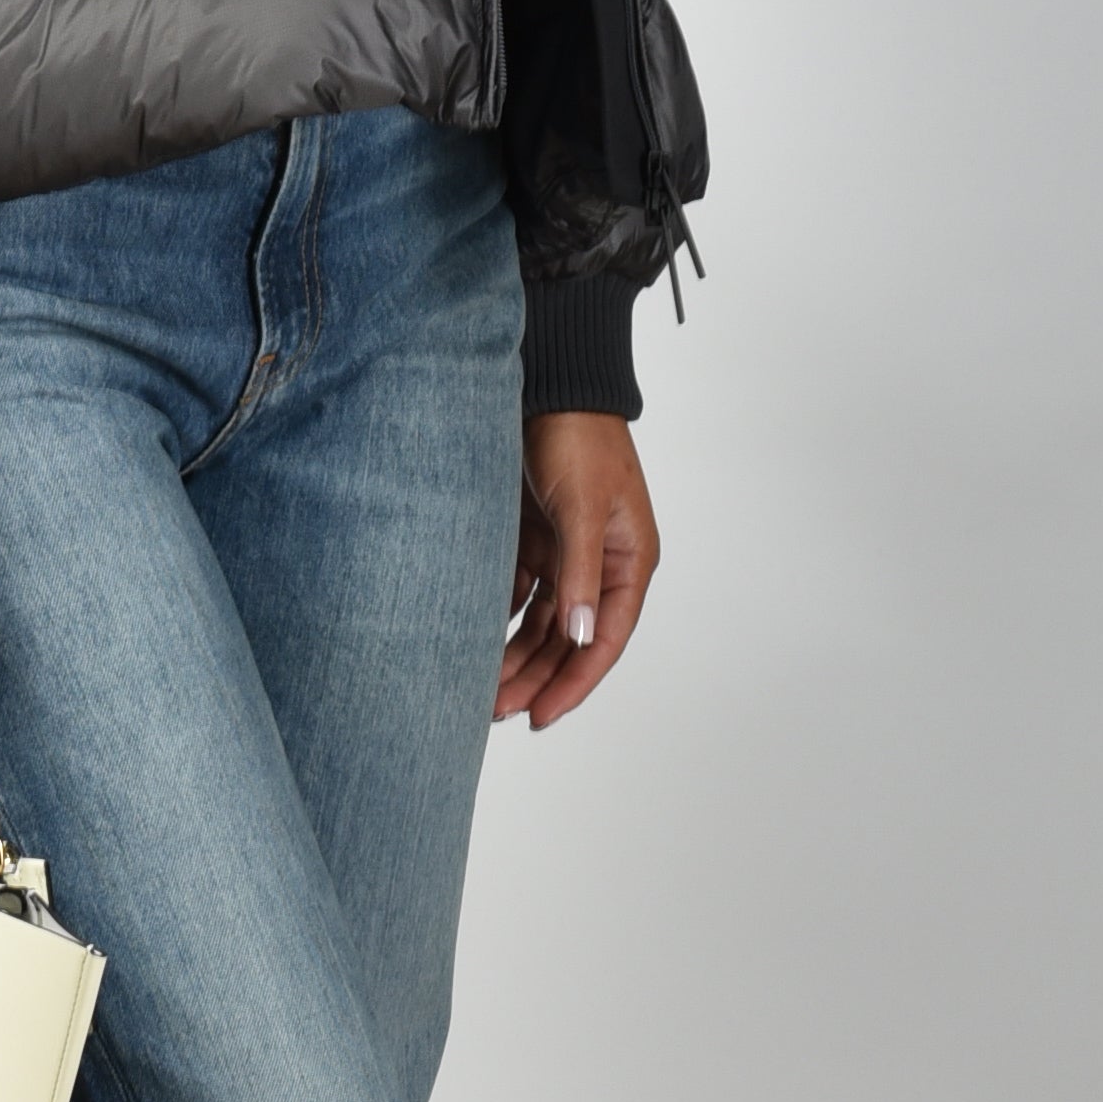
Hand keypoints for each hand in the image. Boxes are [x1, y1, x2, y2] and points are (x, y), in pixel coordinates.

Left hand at [497, 412, 656, 731]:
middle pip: (569, 640)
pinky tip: (473, 643)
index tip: (541, 717)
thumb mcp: (580, 507)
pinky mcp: (534, 540)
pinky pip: (518, 595)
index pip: (604, 638)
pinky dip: (499, 621)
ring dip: (516, 656)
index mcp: (629, 561)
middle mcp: (601, 565)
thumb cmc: (577, 436)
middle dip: (537, 678)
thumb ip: (579, 574)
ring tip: (482, 691)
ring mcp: (566, 554)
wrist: (547, 384)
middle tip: (498, 711)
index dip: (575, 682)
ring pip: (541, 623)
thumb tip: (580, 637)